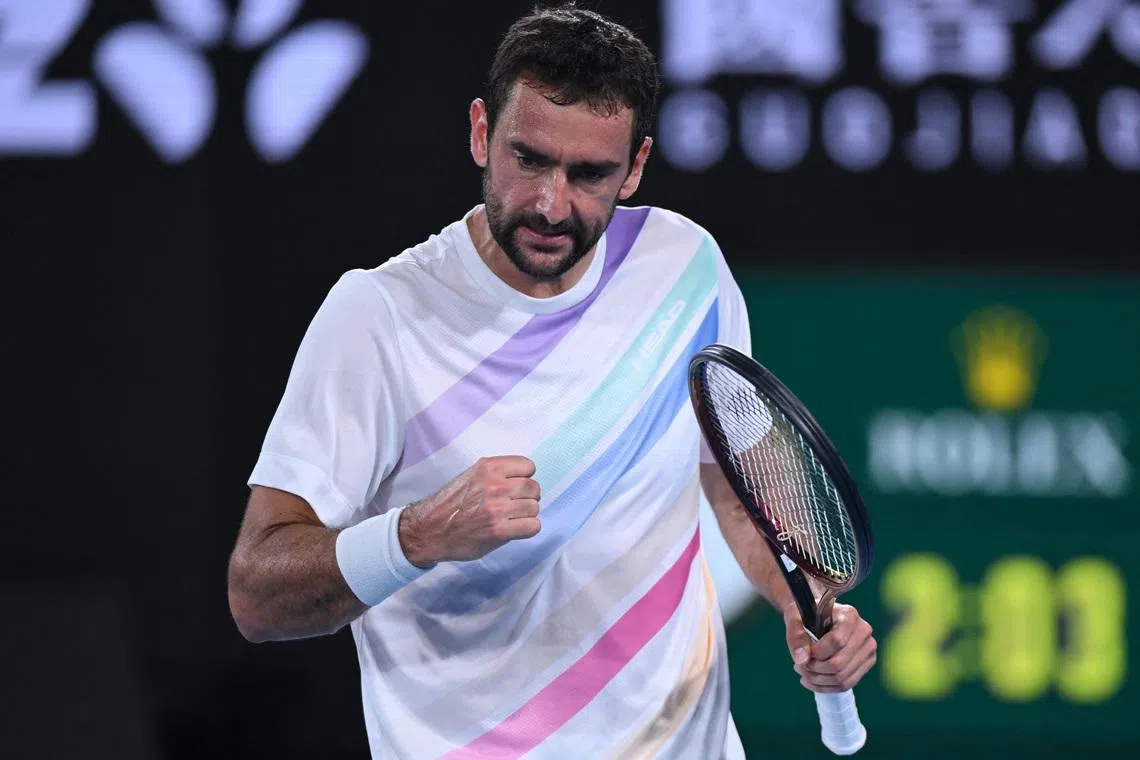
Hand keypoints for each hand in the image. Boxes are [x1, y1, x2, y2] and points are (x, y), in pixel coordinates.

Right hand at [398, 456, 541, 566]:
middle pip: (534, 488)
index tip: (515, 486)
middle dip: (527, 497)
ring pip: (534, 507)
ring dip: (526, 514)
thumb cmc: (451, 504)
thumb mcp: (472, 475)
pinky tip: (514, 529)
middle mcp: (495, 485)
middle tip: (514, 505)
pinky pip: (533, 526)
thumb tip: (523, 477)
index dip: (524, 478)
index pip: (528, 466)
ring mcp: (498, 508)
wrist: (430, 529)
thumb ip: (496, 473)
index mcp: (489, 467)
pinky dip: (527, 529)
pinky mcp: (499, 530)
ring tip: (511, 518)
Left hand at [785, 602, 876, 693]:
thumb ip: (795, 636)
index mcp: (849, 615)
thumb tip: (802, 660)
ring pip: (843, 678)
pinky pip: (847, 684)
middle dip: (815, 669)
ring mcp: (868, 649)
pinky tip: (811, 681)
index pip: (836, 641)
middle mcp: (863, 631)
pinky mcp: (867, 663)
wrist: (818, 617)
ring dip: (818, 680)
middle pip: (839, 663)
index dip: (817, 652)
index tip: (804, 652)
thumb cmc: (807, 615)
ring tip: (804, 673)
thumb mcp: (794, 617)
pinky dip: (827, 687)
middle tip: (799, 666)